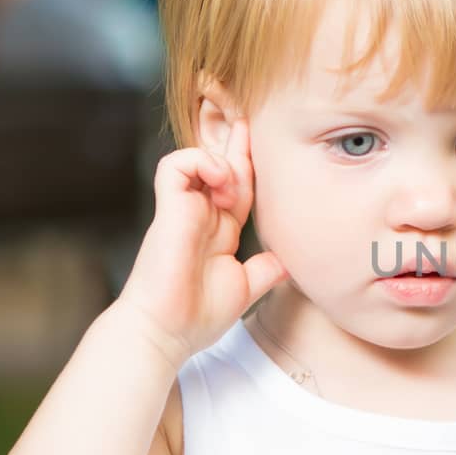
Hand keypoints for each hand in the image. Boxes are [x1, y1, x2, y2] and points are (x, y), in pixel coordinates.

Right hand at [116, 117, 287, 368]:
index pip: (239, 188)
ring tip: (233, 184)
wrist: (165, 334)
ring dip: (222, 162)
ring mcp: (182, 210)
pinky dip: (200, 162)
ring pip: (196, 158)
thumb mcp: (244, 287)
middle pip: (221, 165)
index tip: (273, 147)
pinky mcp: (167, 209)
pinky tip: (219, 179)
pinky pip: (176, 165)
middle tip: (253, 120)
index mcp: (217, 231)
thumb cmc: (195, 317)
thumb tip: (289, 260)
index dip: (253, 168)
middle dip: (239, 143)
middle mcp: (200, 215)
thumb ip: (265, 270)